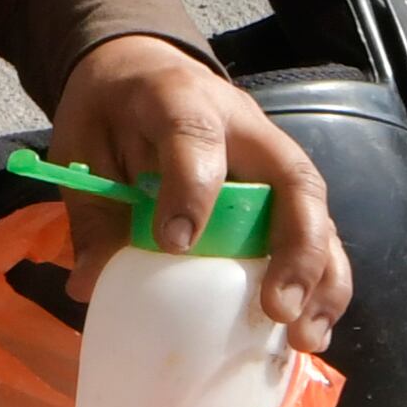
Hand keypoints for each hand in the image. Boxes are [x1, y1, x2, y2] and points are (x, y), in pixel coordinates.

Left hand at [48, 34, 354, 350]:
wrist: (141, 71)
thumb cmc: (112, 113)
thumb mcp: (84, 150)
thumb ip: (95, 213)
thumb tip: (90, 285)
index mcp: (181, 99)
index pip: (196, 134)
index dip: (192, 187)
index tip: (175, 243)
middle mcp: (244, 126)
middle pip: (292, 178)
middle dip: (295, 248)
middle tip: (277, 307)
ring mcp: (272, 156)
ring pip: (318, 210)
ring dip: (321, 278)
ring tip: (304, 336)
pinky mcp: (284, 189)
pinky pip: (316, 233)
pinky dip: (321, 284)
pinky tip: (307, 333)